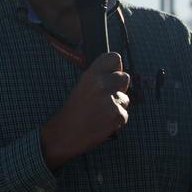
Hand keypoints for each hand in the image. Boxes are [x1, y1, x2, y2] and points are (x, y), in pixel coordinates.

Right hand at [41, 52, 129, 169]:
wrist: (65, 134)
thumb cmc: (74, 111)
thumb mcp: (82, 86)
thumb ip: (99, 78)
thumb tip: (117, 74)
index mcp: (91, 74)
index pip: (114, 58)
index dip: (115, 68)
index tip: (111, 76)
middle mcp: (102, 83)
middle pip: (125, 77)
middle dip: (119, 88)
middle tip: (105, 99)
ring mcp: (110, 99)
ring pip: (126, 99)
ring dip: (117, 106)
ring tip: (101, 113)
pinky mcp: (117, 114)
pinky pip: (124, 115)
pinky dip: (116, 121)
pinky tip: (103, 123)